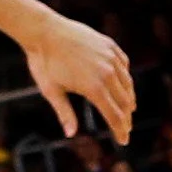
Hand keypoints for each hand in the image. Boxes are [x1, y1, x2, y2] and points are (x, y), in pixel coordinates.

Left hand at [24, 13, 137, 144]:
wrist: (43, 30)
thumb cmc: (44, 62)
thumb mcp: (51, 91)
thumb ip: (64, 112)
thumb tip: (70, 134)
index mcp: (94, 88)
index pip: (114, 116)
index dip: (120, 131)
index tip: (124, 141)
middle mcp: (108, 73)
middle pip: (125, 102)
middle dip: (126, 118)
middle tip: (126, 128)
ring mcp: (110, 57)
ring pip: (128, 83)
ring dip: (129, 98)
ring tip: (128, 108)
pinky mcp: (109, 45)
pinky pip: (124, 64)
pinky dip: (125, 76)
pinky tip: (123, 82)